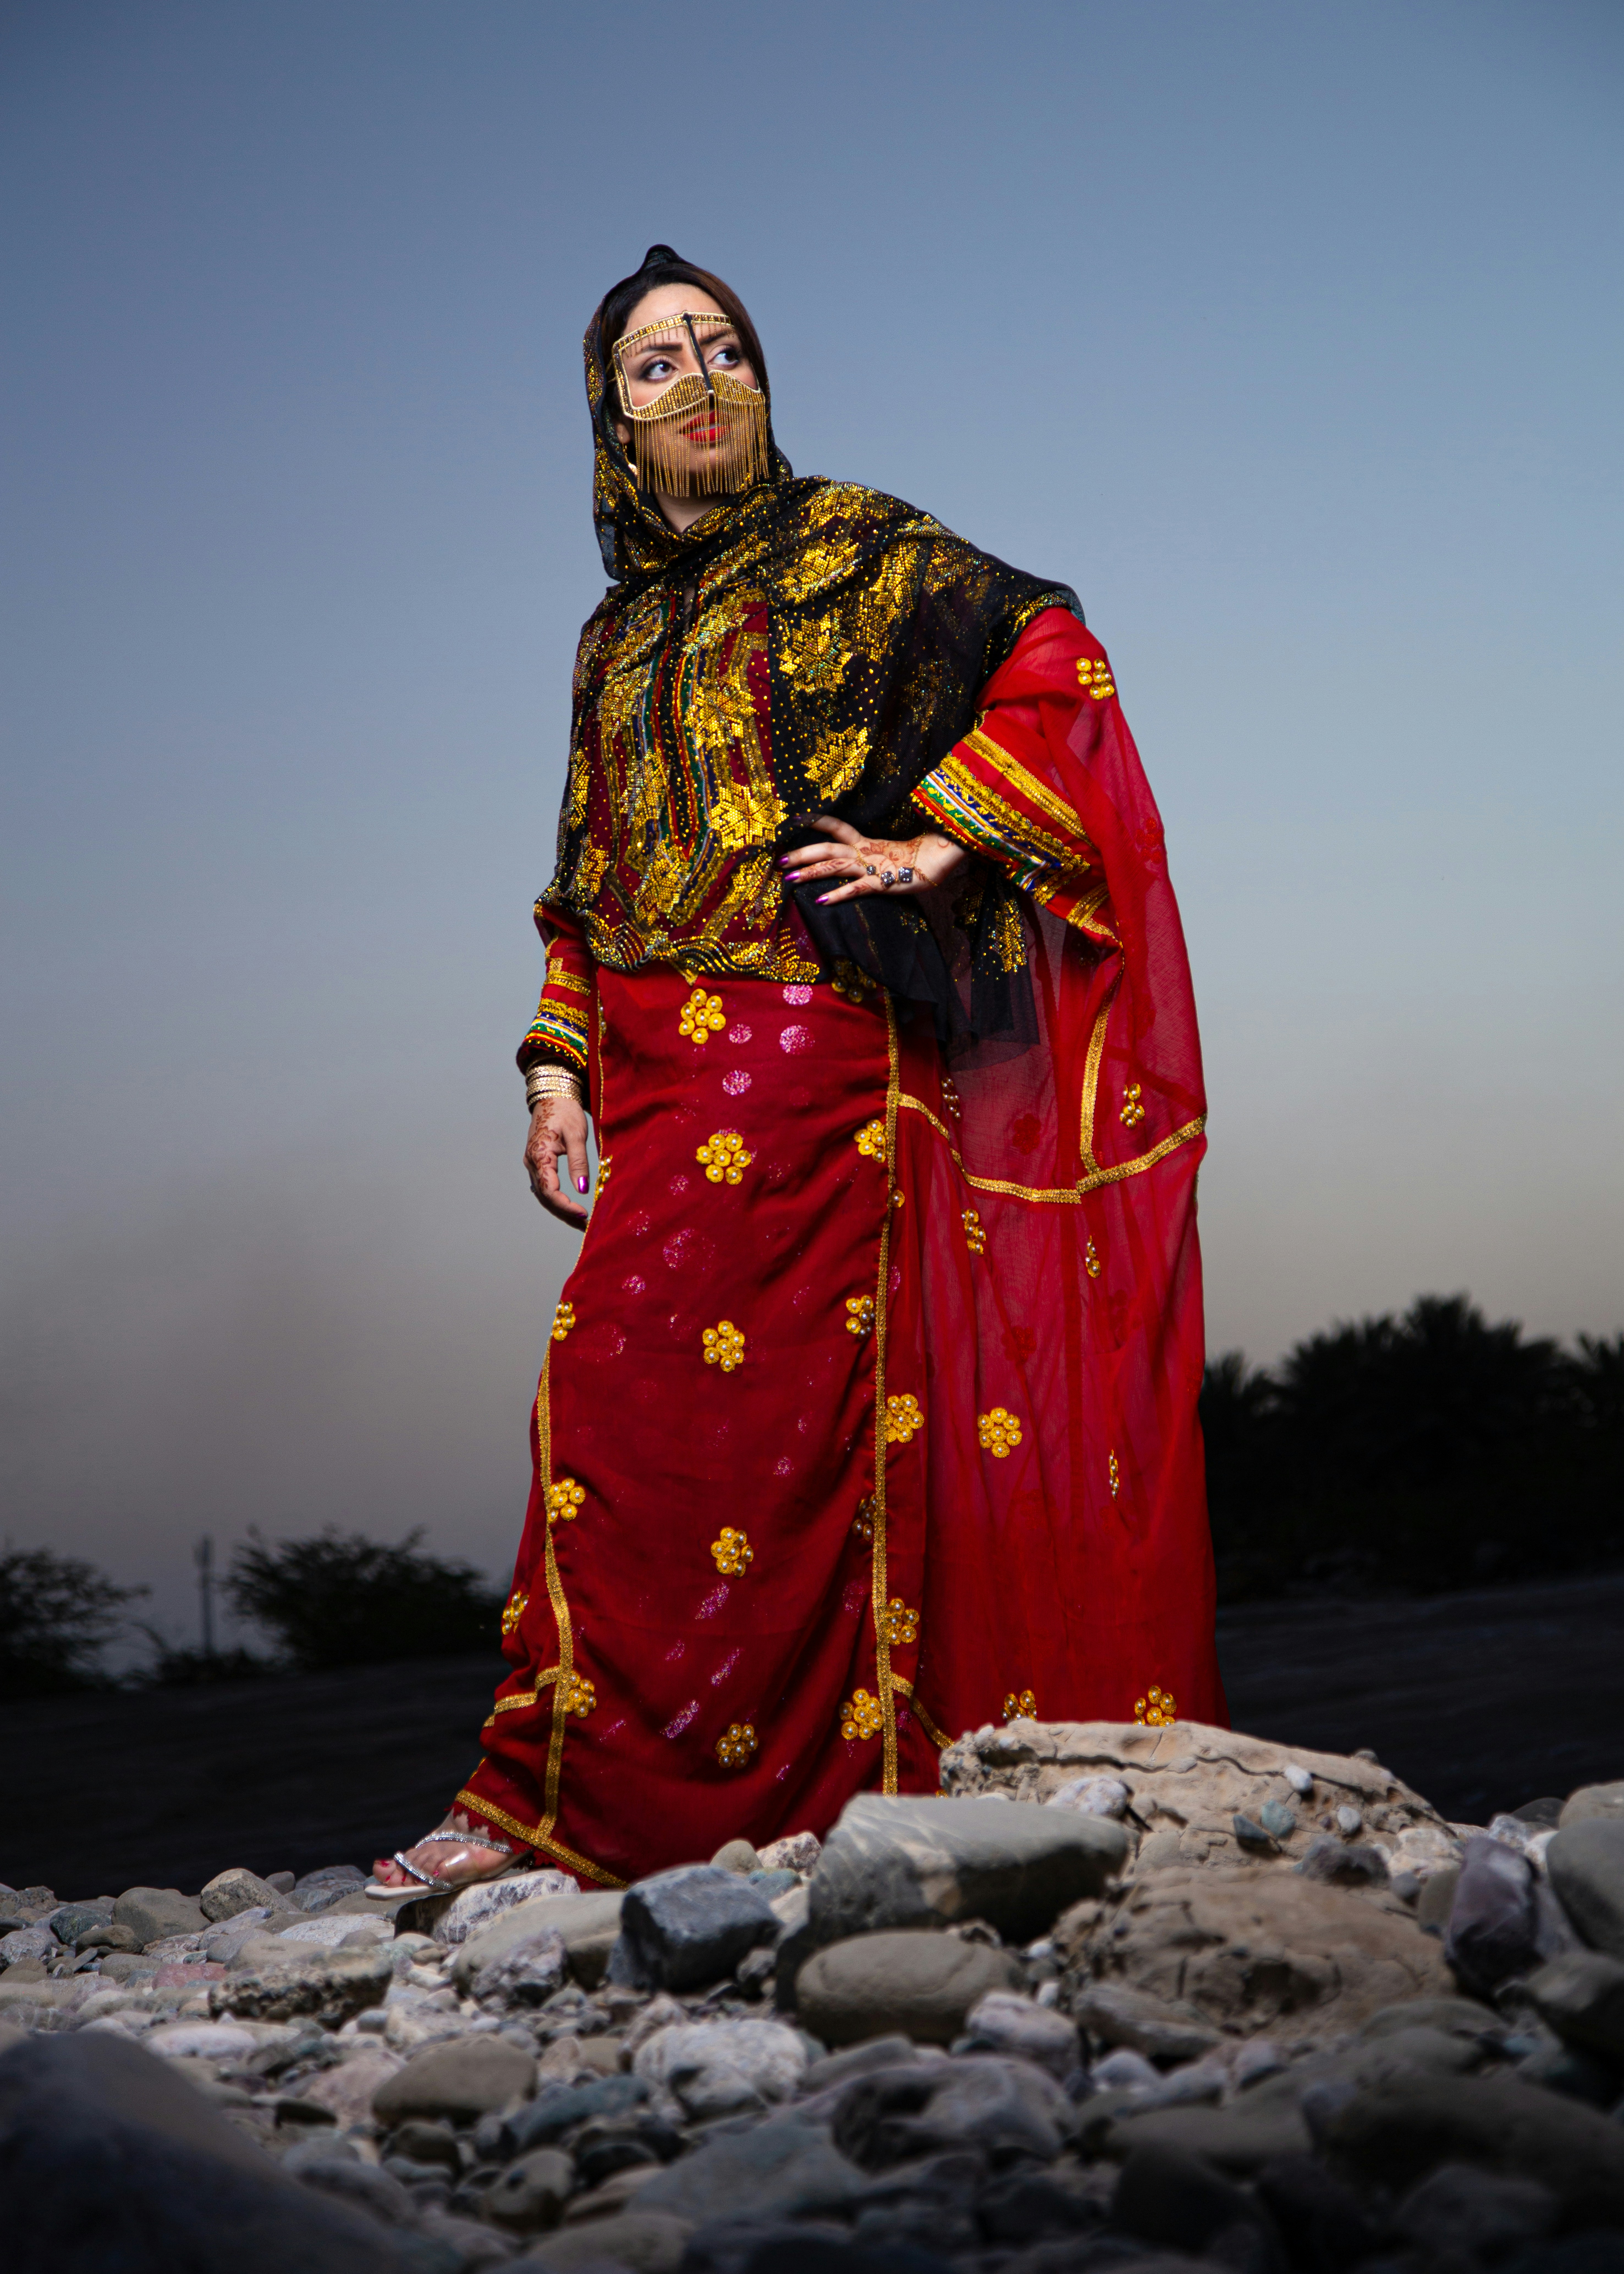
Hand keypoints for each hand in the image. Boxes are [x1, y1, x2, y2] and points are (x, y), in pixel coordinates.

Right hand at [526, 1094, 590, 1227]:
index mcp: (539, 1155)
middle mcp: (532, 1162)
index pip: (549, 1191)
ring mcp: (532, 1162)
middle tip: (583, 1223)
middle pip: (544, 1196)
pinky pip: (543, 1185)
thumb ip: (579, 1162)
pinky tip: (567, 1204)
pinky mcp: (537, 1161)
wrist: (552, 1096)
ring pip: (543, 1192)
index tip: (582, 1213)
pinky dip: (555, 1197)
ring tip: (578, 1218)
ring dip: (559, 1207)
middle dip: (563, 1212)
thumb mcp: (576, 1135)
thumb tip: (582, 1188)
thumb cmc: (565, 1111)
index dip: (564, 1206)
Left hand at [779, 816, 967, 905]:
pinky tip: (820, 902)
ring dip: (809, 873)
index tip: (794, 819)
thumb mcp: (888, 852)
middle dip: (801, 853)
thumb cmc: (916, 856)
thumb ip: (870, 853)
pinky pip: (855, 888)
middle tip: (778, 861)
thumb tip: (856, 857)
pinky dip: (837, 895)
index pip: (836, 826)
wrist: (941, 859)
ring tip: (788, 880)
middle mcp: (863, 851)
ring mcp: (870, 866)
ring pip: (834, 867)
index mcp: (865, 841)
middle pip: (826, 848)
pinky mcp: (880, 883)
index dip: (815, 821)